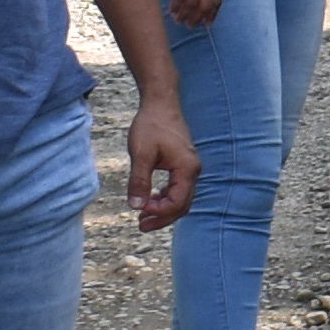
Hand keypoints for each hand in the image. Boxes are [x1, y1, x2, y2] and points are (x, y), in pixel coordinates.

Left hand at [125, 106, 198, 234]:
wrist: (161, 103)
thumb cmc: (151, 125)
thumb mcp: (141, 154)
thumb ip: (139, 182)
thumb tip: (136, 207)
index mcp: (186, 169)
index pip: (177, 203)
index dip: (158, 212)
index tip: (138, 211)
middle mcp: (193, 171)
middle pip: (182, 205)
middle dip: (162, 218)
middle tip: (141, 226)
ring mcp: (190, 168)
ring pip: (181, 199)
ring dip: (164, 210)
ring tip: (143, 216)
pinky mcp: (184, 165)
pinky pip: (179, 189)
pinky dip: (166, 198)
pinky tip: (151, 199)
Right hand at [164, 0, 222, 28]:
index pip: (217, 1)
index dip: (212, 14)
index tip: (208, 23)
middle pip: (204, 5)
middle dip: (198, 18)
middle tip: (191, 25)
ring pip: (191, 4)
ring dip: (185, 15)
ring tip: (179, 21)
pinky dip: (176, 7)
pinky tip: (172, 12)